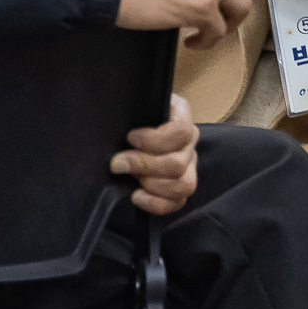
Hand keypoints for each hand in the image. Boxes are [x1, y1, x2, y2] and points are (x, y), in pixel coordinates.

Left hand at [111, 93, 198, 214]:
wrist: (125, 132)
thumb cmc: (128, 116)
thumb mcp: (131, 105)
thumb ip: (130, 108)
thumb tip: (122, 124)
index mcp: (181, 114)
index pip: (180, 132)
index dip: (154, 140)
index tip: (130, 138)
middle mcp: (190, 140)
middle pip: (178, 163)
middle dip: (144, 166)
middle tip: (118, 163)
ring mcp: (189, 165)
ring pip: (184, 184)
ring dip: (152, 185)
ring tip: (132, 179)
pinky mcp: (181, 186)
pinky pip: (178, 202)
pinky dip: (156, 204)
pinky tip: (136, 196)